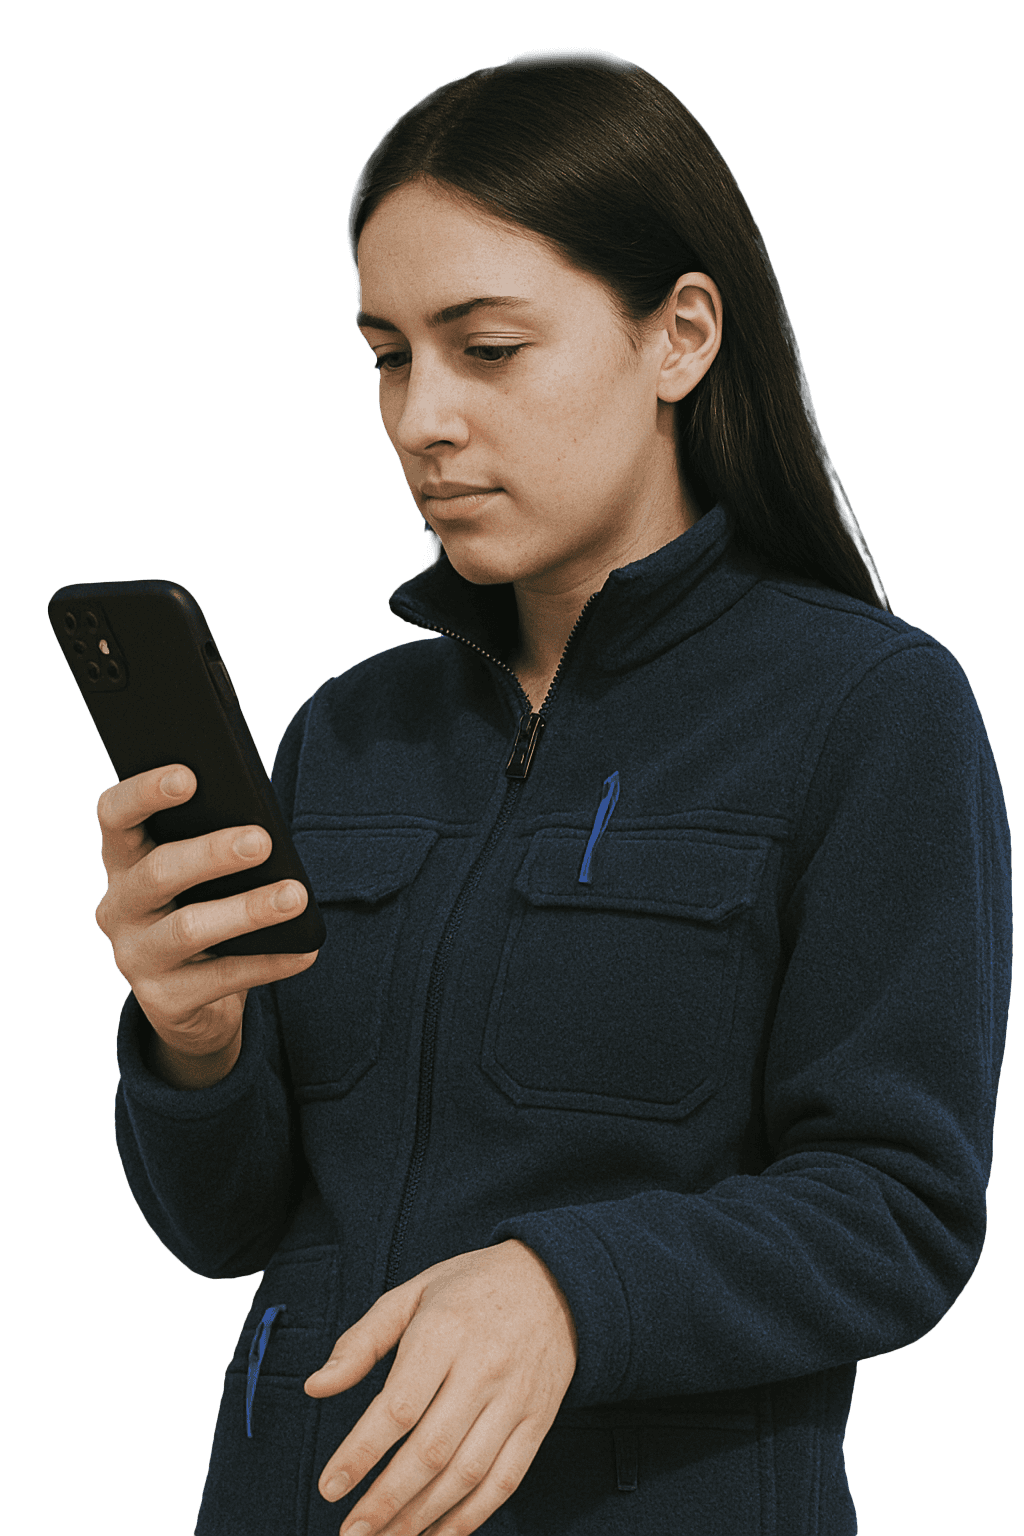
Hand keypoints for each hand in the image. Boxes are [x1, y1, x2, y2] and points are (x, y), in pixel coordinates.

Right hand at [94, 763, 317, 1082]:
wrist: (193, 1000)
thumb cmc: (206, 909)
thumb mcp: (202, 876)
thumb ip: (216, 843)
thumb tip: (263, 826)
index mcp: (124, 861)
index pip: (115, 817)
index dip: (144, 793)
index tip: (189, 775)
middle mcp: (119, 907)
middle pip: (158, 872)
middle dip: (212, 853)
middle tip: (263, 840)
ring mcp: (135, 957)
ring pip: (188, 929)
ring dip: (248, 909)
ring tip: (296, 895)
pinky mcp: (162, 1001)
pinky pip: (222, 978)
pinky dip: (269, 962)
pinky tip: (305, 949)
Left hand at [304, 1239, 577, 1535]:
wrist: (552, 1282)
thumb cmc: (470, 1288)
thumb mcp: (412, 1294)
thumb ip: (362, 1341)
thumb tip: (316, 1386)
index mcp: (444, 1332)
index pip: (398, 1407)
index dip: (361, 1453)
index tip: (331, 1486)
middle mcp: (482, 1369)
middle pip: (431, 1451)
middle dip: (387, 1500)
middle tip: (352, 1530)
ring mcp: (515, 1399)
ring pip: (466, 1474)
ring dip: (422, 1517)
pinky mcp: (538, 1420)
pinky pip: (504, 1480)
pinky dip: (470, 1517)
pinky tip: (438, 1534)